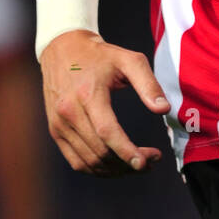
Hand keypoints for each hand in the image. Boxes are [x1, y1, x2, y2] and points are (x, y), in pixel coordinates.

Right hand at [40, 30, 170, 175]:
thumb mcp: (129, 60)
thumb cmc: (100, 55)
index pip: (107, 132)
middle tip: (151, 161)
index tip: (147, 162)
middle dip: (128, 163)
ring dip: (115, 170)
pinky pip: (76, 161)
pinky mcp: (55, 131)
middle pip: (100, 151)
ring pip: (89, 161)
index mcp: (88, 94)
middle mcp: (69, 112)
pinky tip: (116, 165)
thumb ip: (148, 84)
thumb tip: (163, 109)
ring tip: (138, 165)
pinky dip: (98, 169)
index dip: (127, 152)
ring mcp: (59, 124)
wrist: (62, 49)